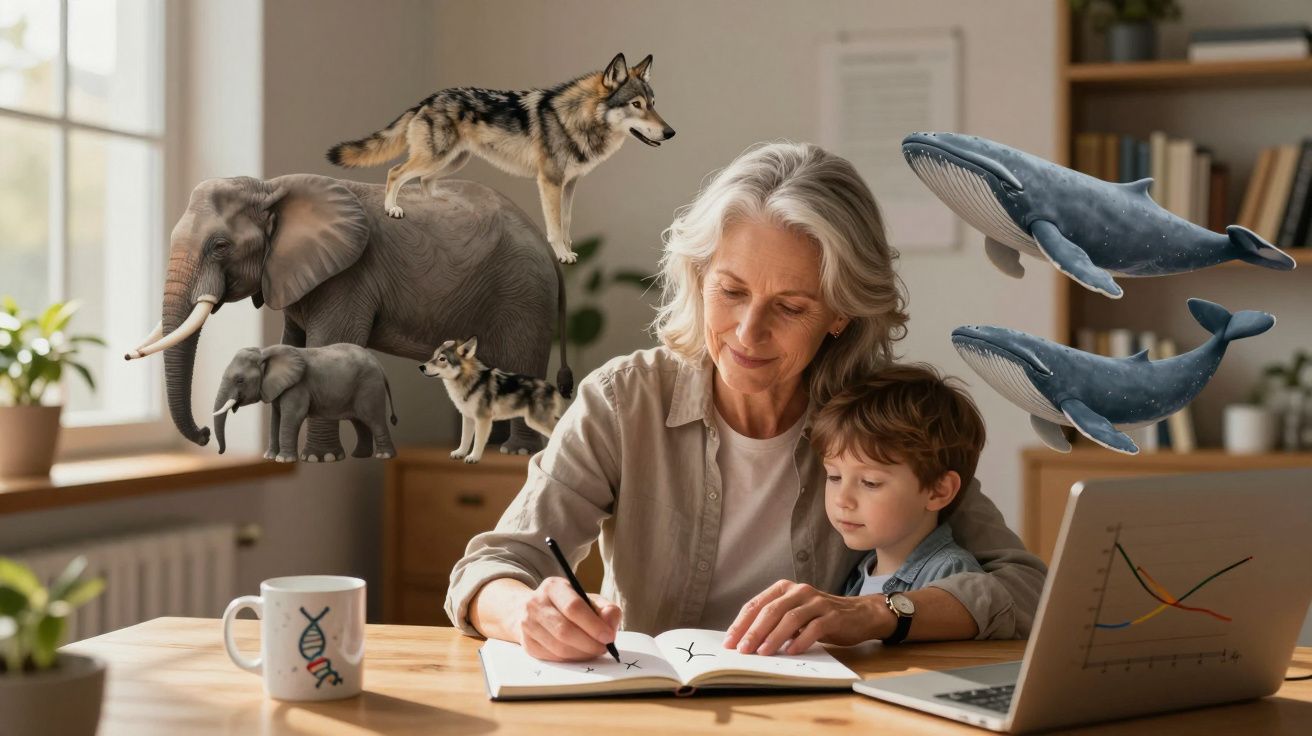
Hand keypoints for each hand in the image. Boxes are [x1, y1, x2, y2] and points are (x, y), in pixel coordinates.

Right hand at [513, 577, 620, 661]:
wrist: (535, 610)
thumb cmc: (568, 605)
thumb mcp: (589, 599)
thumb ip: (606, 610)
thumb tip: (609, 627)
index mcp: (553, 587)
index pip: (573, 607)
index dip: (593, 625)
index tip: (608, 637)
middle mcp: (536, 604)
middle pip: (564, 630)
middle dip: (589, 644)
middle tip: (603, 648)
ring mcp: (528, 624)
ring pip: (558, 647)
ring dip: (581, 654)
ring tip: (593, 651)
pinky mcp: (527, 644)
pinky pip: (553, 658)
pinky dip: (570, 659)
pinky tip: (579, 654)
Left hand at [722, 579, 893, 655]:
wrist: (859, 614)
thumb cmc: (820, 617)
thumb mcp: (794, 614)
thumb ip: (774, 622)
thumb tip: (745, 641)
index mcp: (785, 588)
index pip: (757, 604)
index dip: (741, 623)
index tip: (730, 642)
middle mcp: (799, 591)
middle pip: (771, 610)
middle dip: (754, 631)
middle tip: (742, 650)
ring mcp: (817, 602)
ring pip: (790, 618)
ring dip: (774, 637)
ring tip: (762, 652)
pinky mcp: (833, 616)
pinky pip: (814, 628)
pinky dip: (800, 640)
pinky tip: (791, 652)